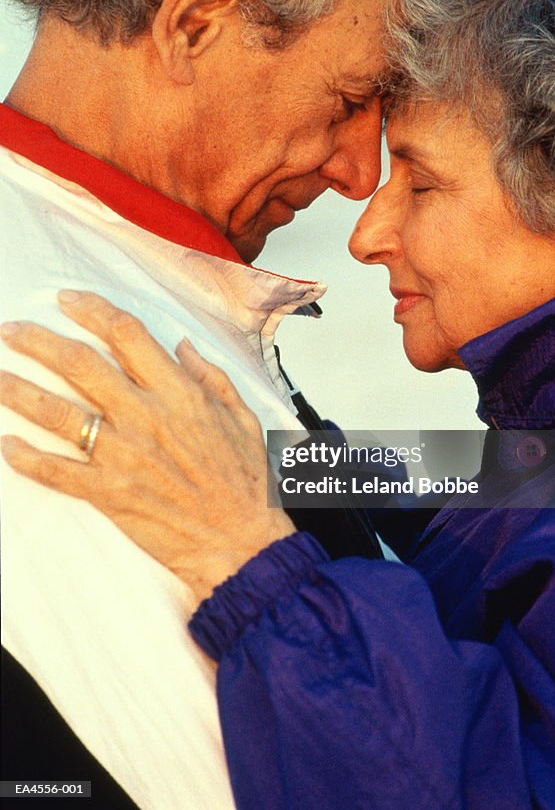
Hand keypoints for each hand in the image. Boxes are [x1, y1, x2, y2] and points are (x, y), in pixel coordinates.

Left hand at [0, 291, 294, 602]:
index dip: (92, 310)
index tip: (68, 299)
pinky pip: (58, 472)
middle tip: (12, 329)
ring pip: (61, 414)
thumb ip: (211, 376)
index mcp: (180, 393)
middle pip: (81, 365)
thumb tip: (182, 346)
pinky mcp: (110, 493)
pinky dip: (29, 459)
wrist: (239, 541)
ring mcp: (125, 455)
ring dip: (21, 392)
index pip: (127, 334)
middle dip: (39, 342)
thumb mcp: (242, 416)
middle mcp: (147, 417)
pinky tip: (8, 444)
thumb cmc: (245, 483)